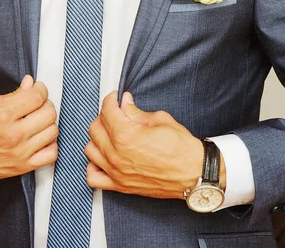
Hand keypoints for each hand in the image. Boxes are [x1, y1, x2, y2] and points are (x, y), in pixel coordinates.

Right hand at [0, 75, 58, 180]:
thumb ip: (12, 95)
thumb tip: (29, 84)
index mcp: (1, 115)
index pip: (37, 97)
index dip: (41, 89)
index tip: (38, 89)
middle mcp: (12, 134)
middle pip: (48, 113)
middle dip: (45, 104)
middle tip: (37, 104)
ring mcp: (18, 152)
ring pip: (52, 131)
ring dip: (48, 123)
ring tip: (37, 121)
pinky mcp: (21, 167)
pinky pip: (51, 155)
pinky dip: (50, 145)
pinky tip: (40, 139)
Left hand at [85, 91, 210, 198]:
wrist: (194, 173)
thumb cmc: (182, 148)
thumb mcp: (160, 120)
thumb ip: (136, 112)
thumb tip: (125, 102)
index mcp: (125, 135)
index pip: (107, 111)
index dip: (110, 100)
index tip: (115, 98)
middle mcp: (116, 154)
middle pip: (95, 128)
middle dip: (104, 116)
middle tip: (115, 113)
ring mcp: (116, 172)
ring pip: (90, 150)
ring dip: (98, 139)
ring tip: (110, 134)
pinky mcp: (120, 186)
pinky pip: (93, 177)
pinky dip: (93, 166)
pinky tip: (103, 158)